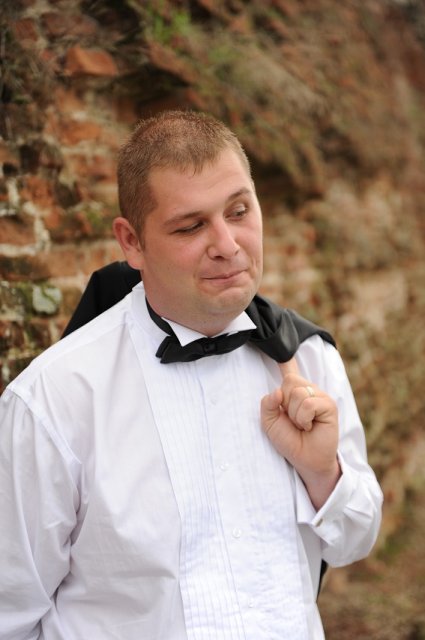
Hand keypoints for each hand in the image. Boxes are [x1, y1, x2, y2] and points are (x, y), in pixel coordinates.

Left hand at [261, 358, 340, 508]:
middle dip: (285, 404)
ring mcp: (319, 396)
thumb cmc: (290, 441)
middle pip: (290, 381)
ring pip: (297, 391)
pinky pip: (308, 402)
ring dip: (294, 414)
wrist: (305, 460)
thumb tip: (278, 391)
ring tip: (302, 425)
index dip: (286, 358)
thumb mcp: (270, 423)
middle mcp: (307, 390)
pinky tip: (309, 426)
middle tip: (294, 421)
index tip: (282, 346)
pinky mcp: (329, 404)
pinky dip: (303, 418)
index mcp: (293, 392)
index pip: (289, 370)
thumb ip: (268, 404)